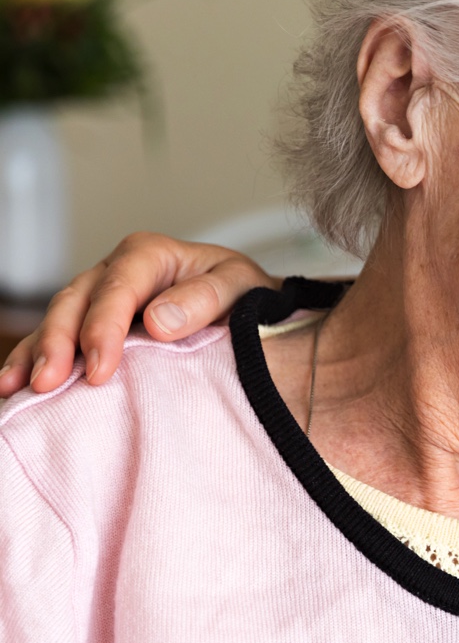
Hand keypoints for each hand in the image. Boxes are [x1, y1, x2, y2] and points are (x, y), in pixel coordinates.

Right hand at [0, 232, 276, 395]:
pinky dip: (33, 358)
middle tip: (50, 384)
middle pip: (76, 302)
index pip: (118, 289)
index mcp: (150, 254)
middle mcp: (117, 271)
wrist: (250, 306)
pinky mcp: (92, 321)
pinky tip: (14, 384)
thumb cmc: (245, 295)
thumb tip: (158, 320)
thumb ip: (205, 298)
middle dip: (60, 343)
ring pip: (57, 319)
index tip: (101, 370)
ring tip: (22, 387)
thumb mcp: (240, 286)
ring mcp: (99, 296)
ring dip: (37, 353)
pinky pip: (56, 337)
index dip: (104, 329)